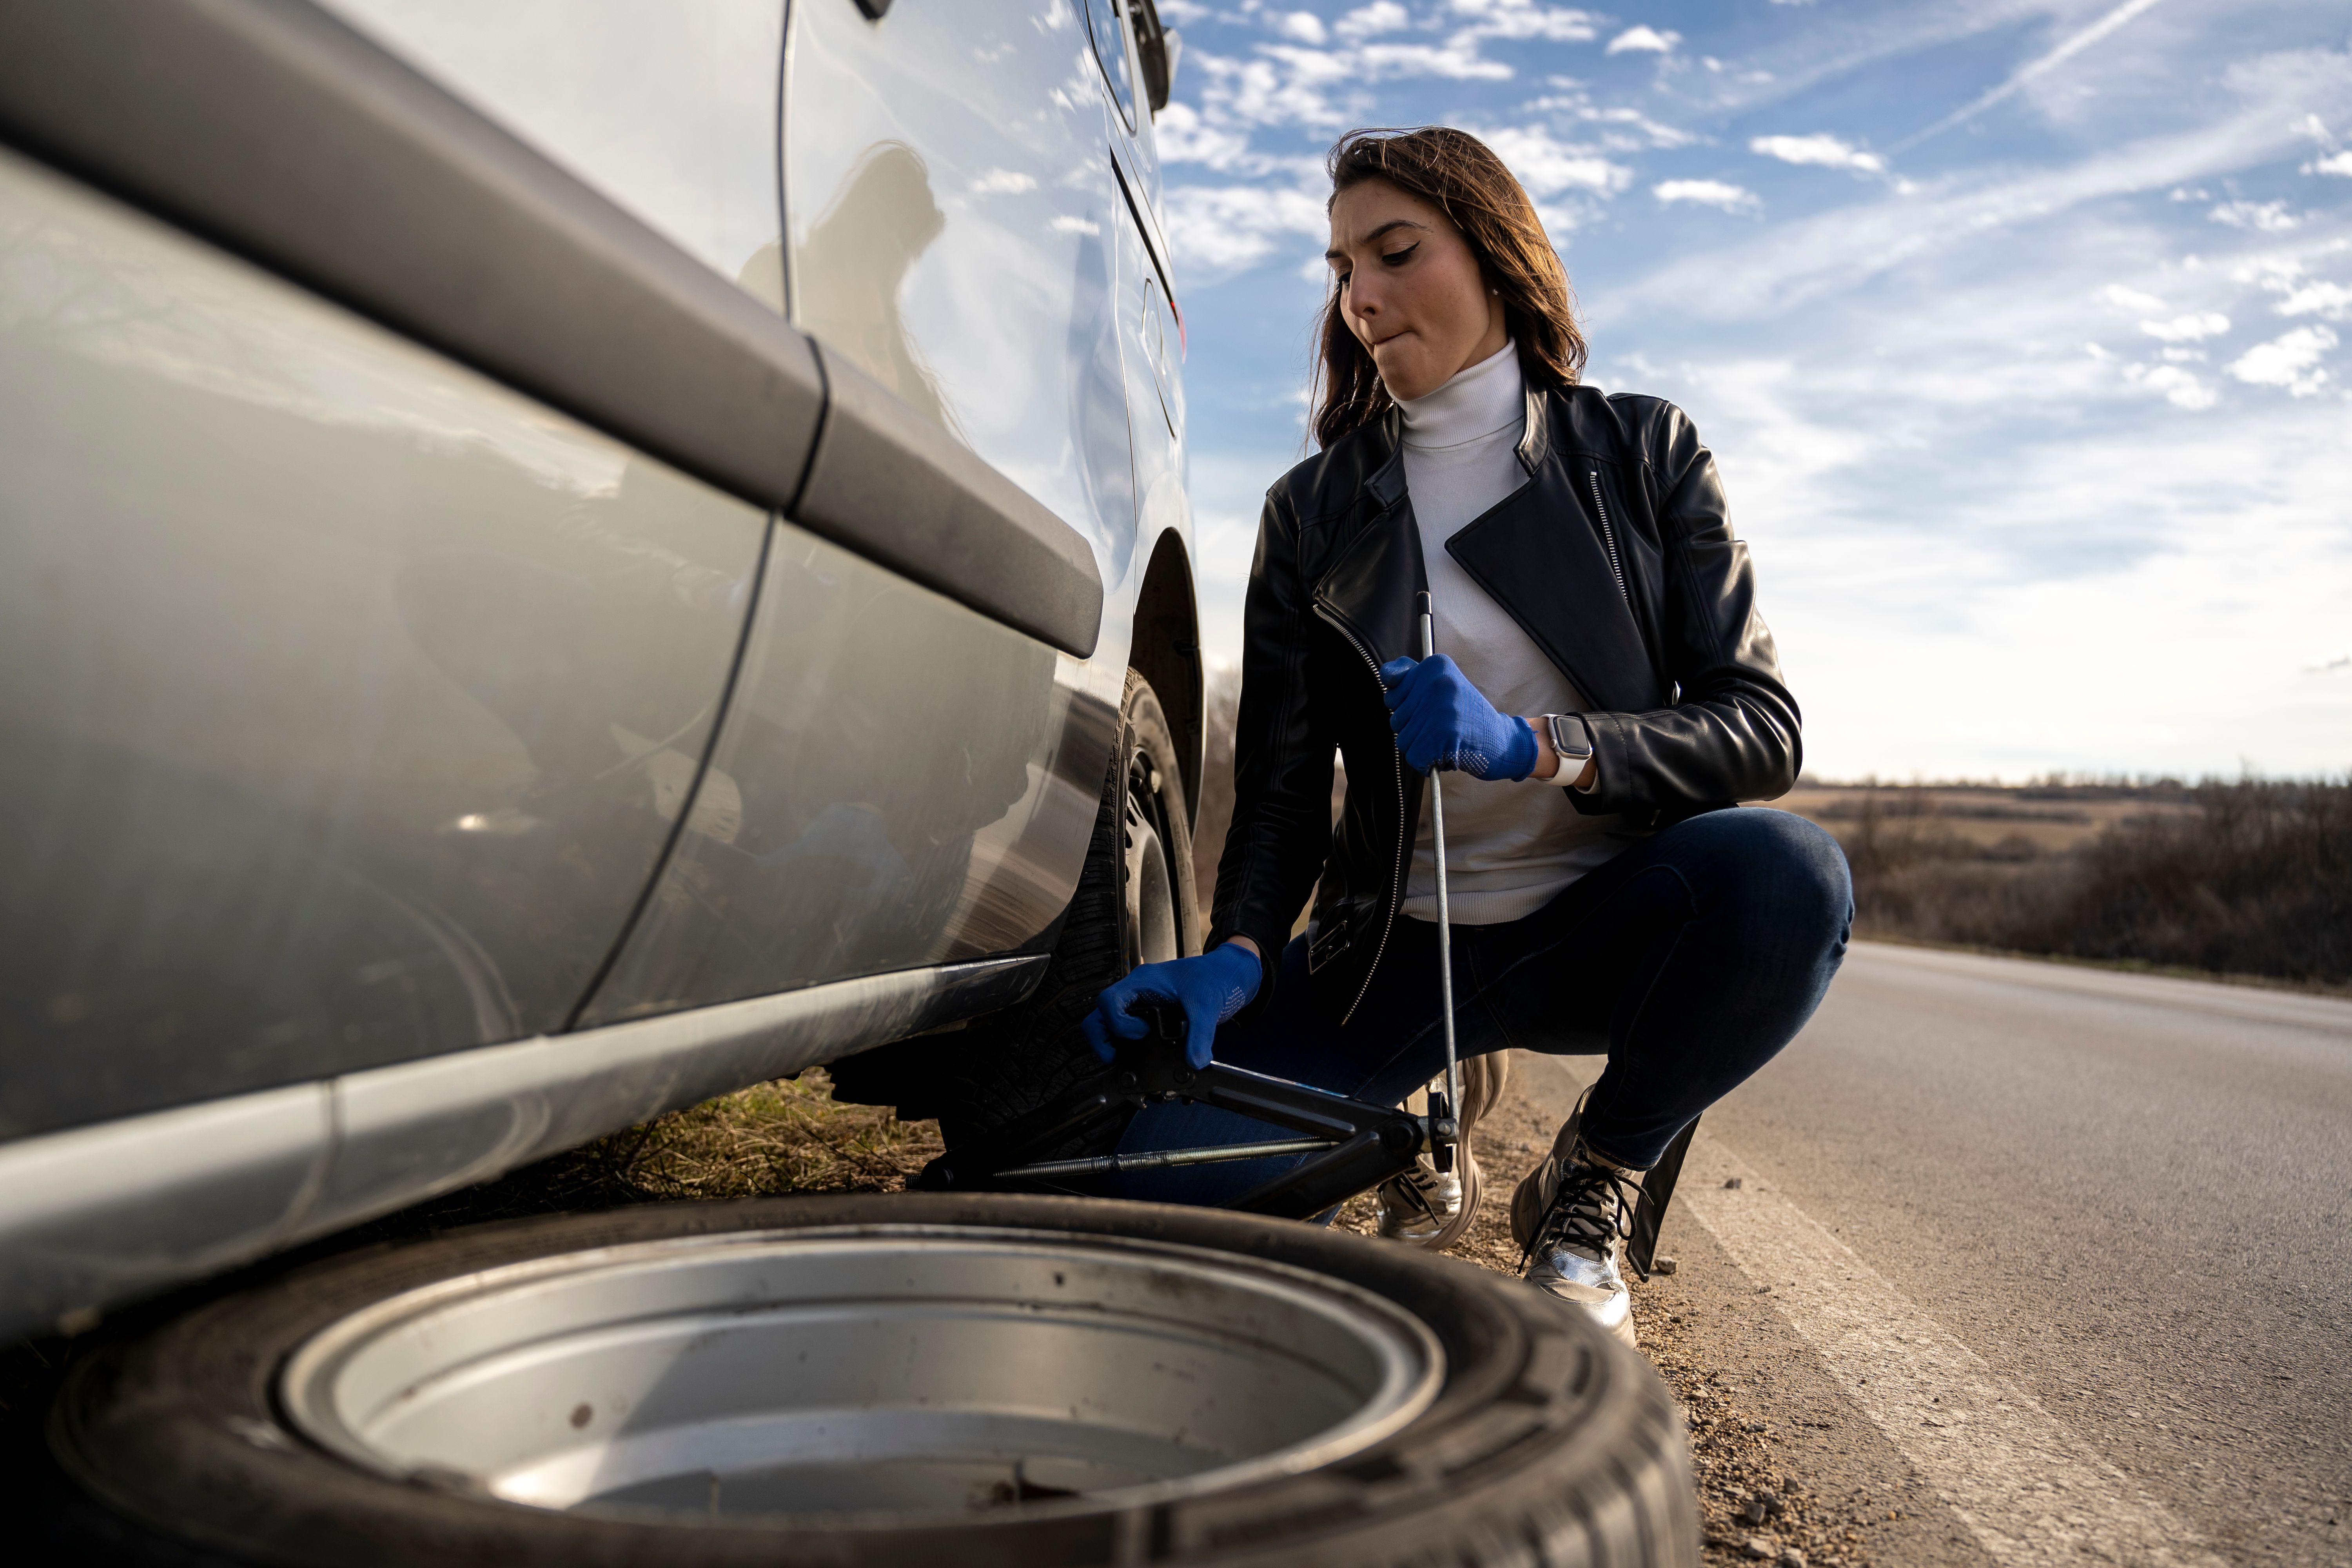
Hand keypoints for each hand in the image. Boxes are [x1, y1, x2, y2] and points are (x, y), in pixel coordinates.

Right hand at [1081, 943, 1261, 1068]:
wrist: (1229, 974)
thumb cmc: (1215, 976)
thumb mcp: (1208, 1004)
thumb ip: (1200, 1035)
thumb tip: (1195, 1061)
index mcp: (1143, 982)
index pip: (1108, 1001)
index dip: (1118, 1023)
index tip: (1141, 1034)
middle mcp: (1136, 992)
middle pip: (1100, 1016)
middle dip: (1103, 1041)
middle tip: (1119, 1059)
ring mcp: (1140, 1004)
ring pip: (1109, 1025)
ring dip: (1114, 1044)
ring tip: (1130, 1061)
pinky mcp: (1149, 1016)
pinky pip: (1127, 1030)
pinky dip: (1129, 1046)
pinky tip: (1143, 1058)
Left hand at [1377, 655, 1537, 778]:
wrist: (1502, 740)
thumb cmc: (1467, 715)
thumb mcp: (1441, 684)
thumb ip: (1410, 676)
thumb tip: (1385, 674)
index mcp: (1435, 665)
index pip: (1391, 689)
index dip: (1408, 705)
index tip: (1433, 705)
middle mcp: (1436, 683)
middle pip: (1396, 717)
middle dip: (1415, 728)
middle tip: (1445, 725)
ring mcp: (1439, 710)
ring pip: (1403, 739)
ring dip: (1422, 746)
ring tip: (1448, 738)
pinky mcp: (1441, 737)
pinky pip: (1413, 757)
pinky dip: (1427, 763)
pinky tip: (1448, 753)